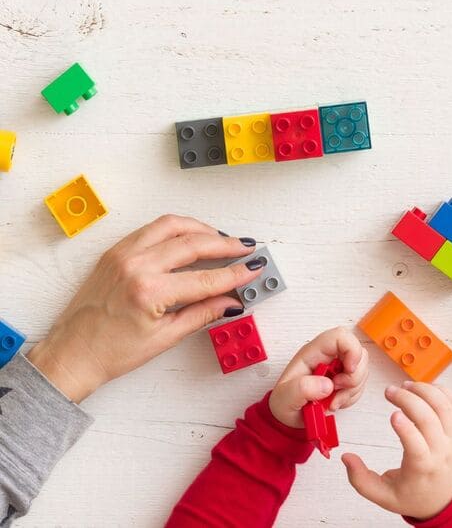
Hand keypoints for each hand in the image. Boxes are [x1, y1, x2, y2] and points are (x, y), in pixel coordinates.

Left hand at [27, 215, 263, 402]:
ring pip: (172, 225)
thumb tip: (230, 301)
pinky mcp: (115, 251)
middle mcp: (136, 266)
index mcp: (149, 292)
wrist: (71, 354)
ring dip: (201, 228)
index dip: (235, 273)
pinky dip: (176, 228)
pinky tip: (190, 236)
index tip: (253, 269)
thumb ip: (202, 313)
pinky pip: (152, 228)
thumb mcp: (165, 338)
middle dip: (226, 244)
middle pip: (193, 243)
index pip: (206, 277)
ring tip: (221, 238)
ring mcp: (123, 254)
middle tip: (246, 248)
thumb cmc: (110, 352)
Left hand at [268, 327, 368, 427]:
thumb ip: (303, 388)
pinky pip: (359, 386)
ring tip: (331, 401)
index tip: (349, 370)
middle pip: (358, 352)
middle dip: (354, 376)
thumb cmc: (285, 401)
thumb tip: (327, 385)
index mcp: (314, 352)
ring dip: (351, 390)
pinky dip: (350, 398)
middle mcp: (329, 356)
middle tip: (337, 390)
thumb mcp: (286, 397)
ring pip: (361, 370)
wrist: (289, 415)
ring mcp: (338, 368)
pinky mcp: (345, 380)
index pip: (340, 336)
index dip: (352, 350)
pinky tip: (335, 402)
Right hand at [342, 381, 451, 520]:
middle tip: (390, 392)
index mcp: (423, 468)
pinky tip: (424, 389)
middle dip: (408, 399)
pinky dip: (440, 391)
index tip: (393, 414)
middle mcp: (442, 452)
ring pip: (444, 407)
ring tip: (406, 386)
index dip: (405, 428)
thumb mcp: (385, 495)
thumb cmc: (417, 495)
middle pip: (429, 419)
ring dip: (424, 390)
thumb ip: (361, 479)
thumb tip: (346, 457)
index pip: (417, 446)